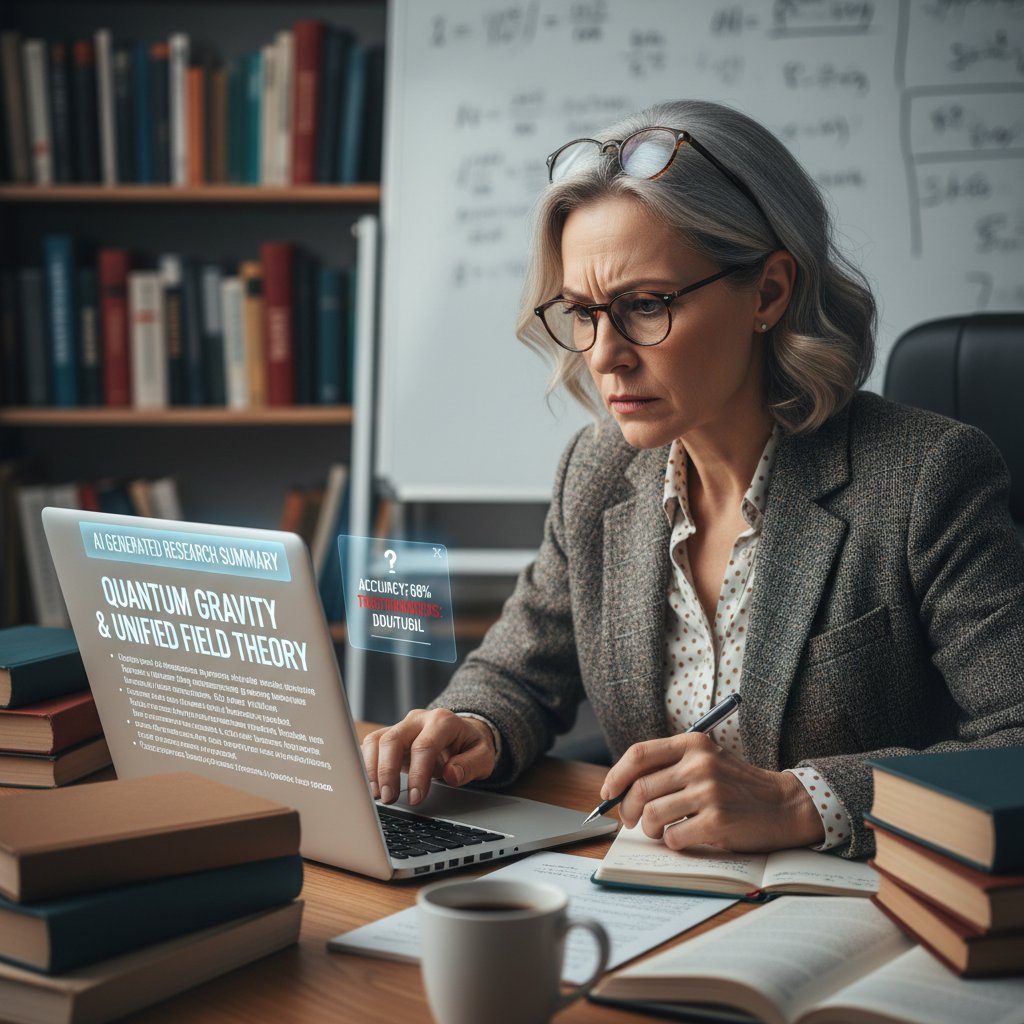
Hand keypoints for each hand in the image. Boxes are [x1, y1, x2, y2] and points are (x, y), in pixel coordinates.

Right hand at [361, 708, 496, 807]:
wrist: (462, 733)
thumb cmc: (470, 746)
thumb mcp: (484, 756)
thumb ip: (470, 765)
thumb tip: (451, 774)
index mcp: (442, 721)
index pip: (424, 746)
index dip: (418, 774)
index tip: (416, 798)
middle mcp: (418, 720)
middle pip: (393, 740)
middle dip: (387, 771)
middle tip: (388, 798)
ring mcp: (402, 726)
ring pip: (377, 740)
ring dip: (372, 769)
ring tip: (376, 795)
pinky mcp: (390, 735)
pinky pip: (371, 745)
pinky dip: (367, 765)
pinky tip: (370, 785)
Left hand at [601, 734, 823, 851]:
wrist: (785, 805)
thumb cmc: (738, 786)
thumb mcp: (706, 761)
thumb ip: (671, 767)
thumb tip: (622, 788)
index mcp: (693, 744)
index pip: (639, 754)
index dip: (616, 775)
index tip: (608, 792)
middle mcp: (699, 764)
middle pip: (640, 787)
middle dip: (628, 809)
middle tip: (631, 820)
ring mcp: (709, 792)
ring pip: (652, 814)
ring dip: (649, 829)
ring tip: (660, 831)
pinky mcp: (717, 821)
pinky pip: (674, 837)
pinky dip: (672, 843)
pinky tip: (683, 838)